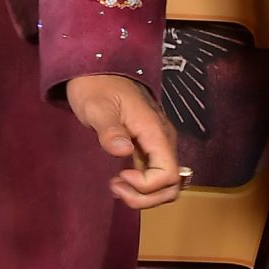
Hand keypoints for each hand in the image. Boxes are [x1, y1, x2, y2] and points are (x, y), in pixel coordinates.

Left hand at [66, 74, 181, 210]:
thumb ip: (110, 129)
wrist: (99, 70)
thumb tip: (124, 151)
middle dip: (145, 197)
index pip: (168, 174)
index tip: (119, 175)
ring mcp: (158, 145)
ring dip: (144, 196)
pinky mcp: (150, 148)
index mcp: (155, 131)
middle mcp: (164, 141)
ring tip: (116, 186)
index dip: (145, 185)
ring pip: (167, 185)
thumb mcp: (97, 107)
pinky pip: (156, 176)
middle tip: (115, 187)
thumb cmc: (97, 86)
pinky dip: (142, 188)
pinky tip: (120, 180)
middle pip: (172, 186)